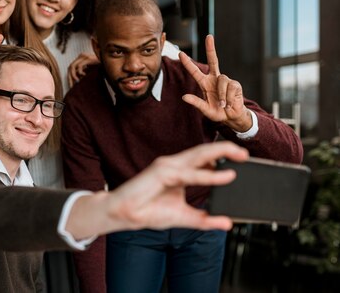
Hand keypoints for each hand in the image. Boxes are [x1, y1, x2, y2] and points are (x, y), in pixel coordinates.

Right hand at [65, 142, 248, 238]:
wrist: (125, 215)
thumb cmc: (149, 211)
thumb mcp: (185, 217)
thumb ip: (205, 219)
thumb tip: (227, 223)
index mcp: (179, 171)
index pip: (204, 159)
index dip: (222, 157)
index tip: (243, 160)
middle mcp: (174, 165)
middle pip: (204, 152)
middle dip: (226, 149)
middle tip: (245, 153)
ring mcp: (168, 166)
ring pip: (198, 156)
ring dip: (220, 153)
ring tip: (240, 156)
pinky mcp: (162, 172)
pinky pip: (189, 173)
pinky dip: (208, 175)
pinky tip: (224, 176)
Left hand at [67, 53, 98, 87]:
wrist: (110, 63)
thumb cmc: (101, 68)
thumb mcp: (90, 71)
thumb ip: (83, 74)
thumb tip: (75, 82)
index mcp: (81, 59)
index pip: (71, 68)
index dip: (69, 77)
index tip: (71, 86)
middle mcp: (81, 56)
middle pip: (70, 67)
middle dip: (70, 78)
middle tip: (72, 86)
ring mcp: (84, 56)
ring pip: (73, 66)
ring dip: (74, 75)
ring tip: (78, 82)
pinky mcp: (88, 58)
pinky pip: (79, 66)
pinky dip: (80, 72)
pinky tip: (84, 76)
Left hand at [179, 35, 251, 131]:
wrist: (231, 117)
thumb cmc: (217, 112)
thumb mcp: (205, 109)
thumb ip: (196, 103)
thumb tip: (184, 97)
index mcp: (204, 83)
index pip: (195, 71)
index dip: (188, 63)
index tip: (180, 53)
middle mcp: (214, 79)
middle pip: (213, 61)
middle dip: (211, 48)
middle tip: (209, 37)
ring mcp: (225, 80)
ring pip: (222, 80)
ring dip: (221, 95)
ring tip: (222, 105)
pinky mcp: (235, 84)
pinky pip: (230, 87)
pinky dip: (229, 97)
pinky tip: (229, 103)